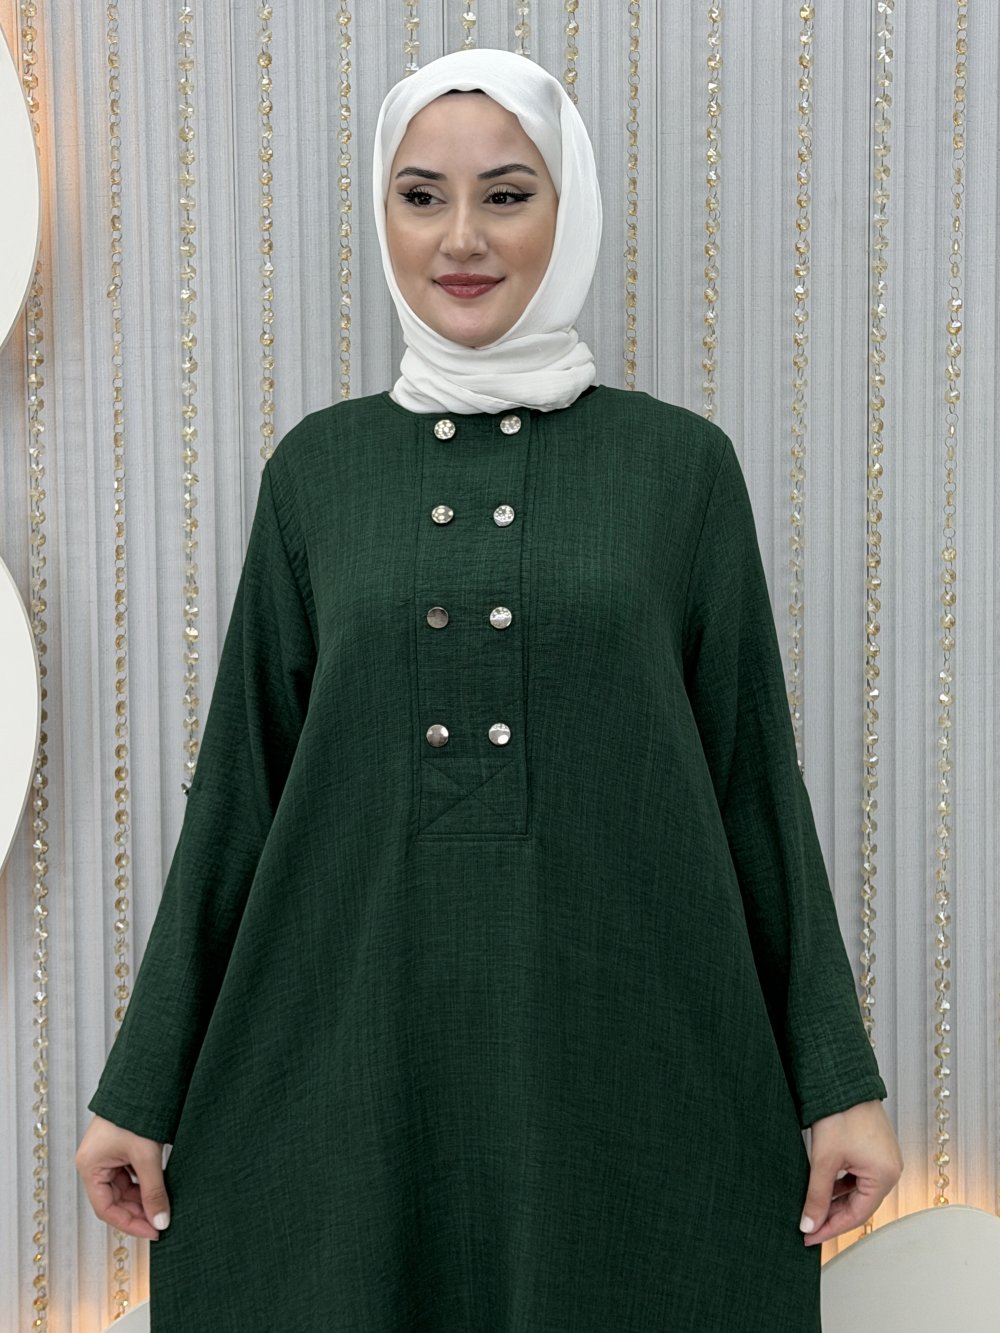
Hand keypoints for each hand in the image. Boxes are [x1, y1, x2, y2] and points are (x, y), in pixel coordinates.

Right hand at [75, 1114, 169, 1240]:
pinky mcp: (119, 1148)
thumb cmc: (137, 1113)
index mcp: (90, 1166)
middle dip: (139, 1211)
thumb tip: (161, 1221)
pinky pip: (130, 1174)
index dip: (130, 1223)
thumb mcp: (146, 1156)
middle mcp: (94, 1163)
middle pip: (115, 1200)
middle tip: (163, 1221)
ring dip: (143, 1198)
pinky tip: (161, 1188)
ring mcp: (106, 1155)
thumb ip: (154, 1190)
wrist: (144, 1079)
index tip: (154, 1232)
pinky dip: (145, 1183)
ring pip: (124, 1188)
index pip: (106, 1209)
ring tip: (164, 1206)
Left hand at [799, 1099, 902, 1245]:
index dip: (831, 1228)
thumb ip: (817, 1196)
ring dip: (835, 1199)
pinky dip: (841, 1183)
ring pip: (858, 1190)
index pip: (857, 1215)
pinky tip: (823, 1187)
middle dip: (832, 1215)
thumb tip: (809, 1224)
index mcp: (886, 1175)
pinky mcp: (875, 1148)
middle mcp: (891, 1169)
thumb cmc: (839, 1113)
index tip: (809, 1237)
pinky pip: (859, 1175)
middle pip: (859, 1204)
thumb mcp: (824, 1160)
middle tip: (807, 1226)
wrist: (842, 1078)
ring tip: (811, 1208)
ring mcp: (884, 1158)